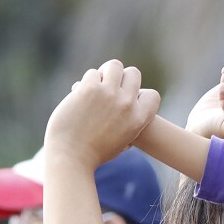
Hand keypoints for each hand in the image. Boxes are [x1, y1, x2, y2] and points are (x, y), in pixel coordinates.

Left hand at [44, 59, 161, 168]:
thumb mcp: (122, 141)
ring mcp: (109, 94)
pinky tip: (80, 95)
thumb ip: (129, 123)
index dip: (141, 95)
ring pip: (114, 66)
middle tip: (109, 88)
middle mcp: (127, 104)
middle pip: (133, 73)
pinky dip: (87, 82)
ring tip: (95, 87)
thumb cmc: (94, 153)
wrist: (71, 157)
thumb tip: (131, 104)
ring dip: (104, 73)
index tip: (128, 101)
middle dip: (122, 78)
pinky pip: (92, 74)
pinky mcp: (89, 89)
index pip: (152, 95)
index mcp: (139, 118)